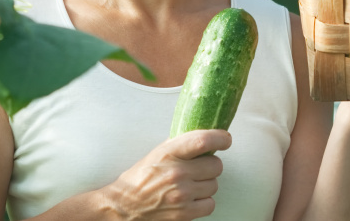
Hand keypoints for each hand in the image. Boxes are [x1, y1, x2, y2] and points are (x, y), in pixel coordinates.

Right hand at [101, 129, 231, 220]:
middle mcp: (177, 173)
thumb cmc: (140, 178)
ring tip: (190, 185)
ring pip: (214, 185)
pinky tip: (191, 199)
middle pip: (216, 165)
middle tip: (198, 168)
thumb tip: (204, 136)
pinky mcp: (185, 213)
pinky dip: (204, 202)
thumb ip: (179, 146)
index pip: (202, 140)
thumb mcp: (156, 154)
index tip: (225, 139)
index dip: (220, 138)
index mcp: (168, 153)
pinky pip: (210, 204)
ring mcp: (182, 194)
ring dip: (206, 184)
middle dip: (210, 166)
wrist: (124, 207)